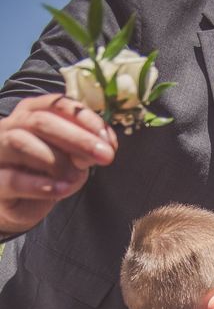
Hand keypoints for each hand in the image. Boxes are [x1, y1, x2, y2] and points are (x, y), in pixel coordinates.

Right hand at [0, 94, 116, 233]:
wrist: (20, 203)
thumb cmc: (48, 171)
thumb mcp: (71, 156)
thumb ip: (84, 148)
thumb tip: (101, 148)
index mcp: (32, 112)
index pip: (57, 104)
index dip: (86, 119)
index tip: (109, 140)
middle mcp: (9, 125)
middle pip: (40, 121)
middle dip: (78, 138)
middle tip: (106, 156)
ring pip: (20, 143)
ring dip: (57, 160)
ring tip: (77, 177)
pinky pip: (12, 179)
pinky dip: (42, 185)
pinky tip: (63, 189)